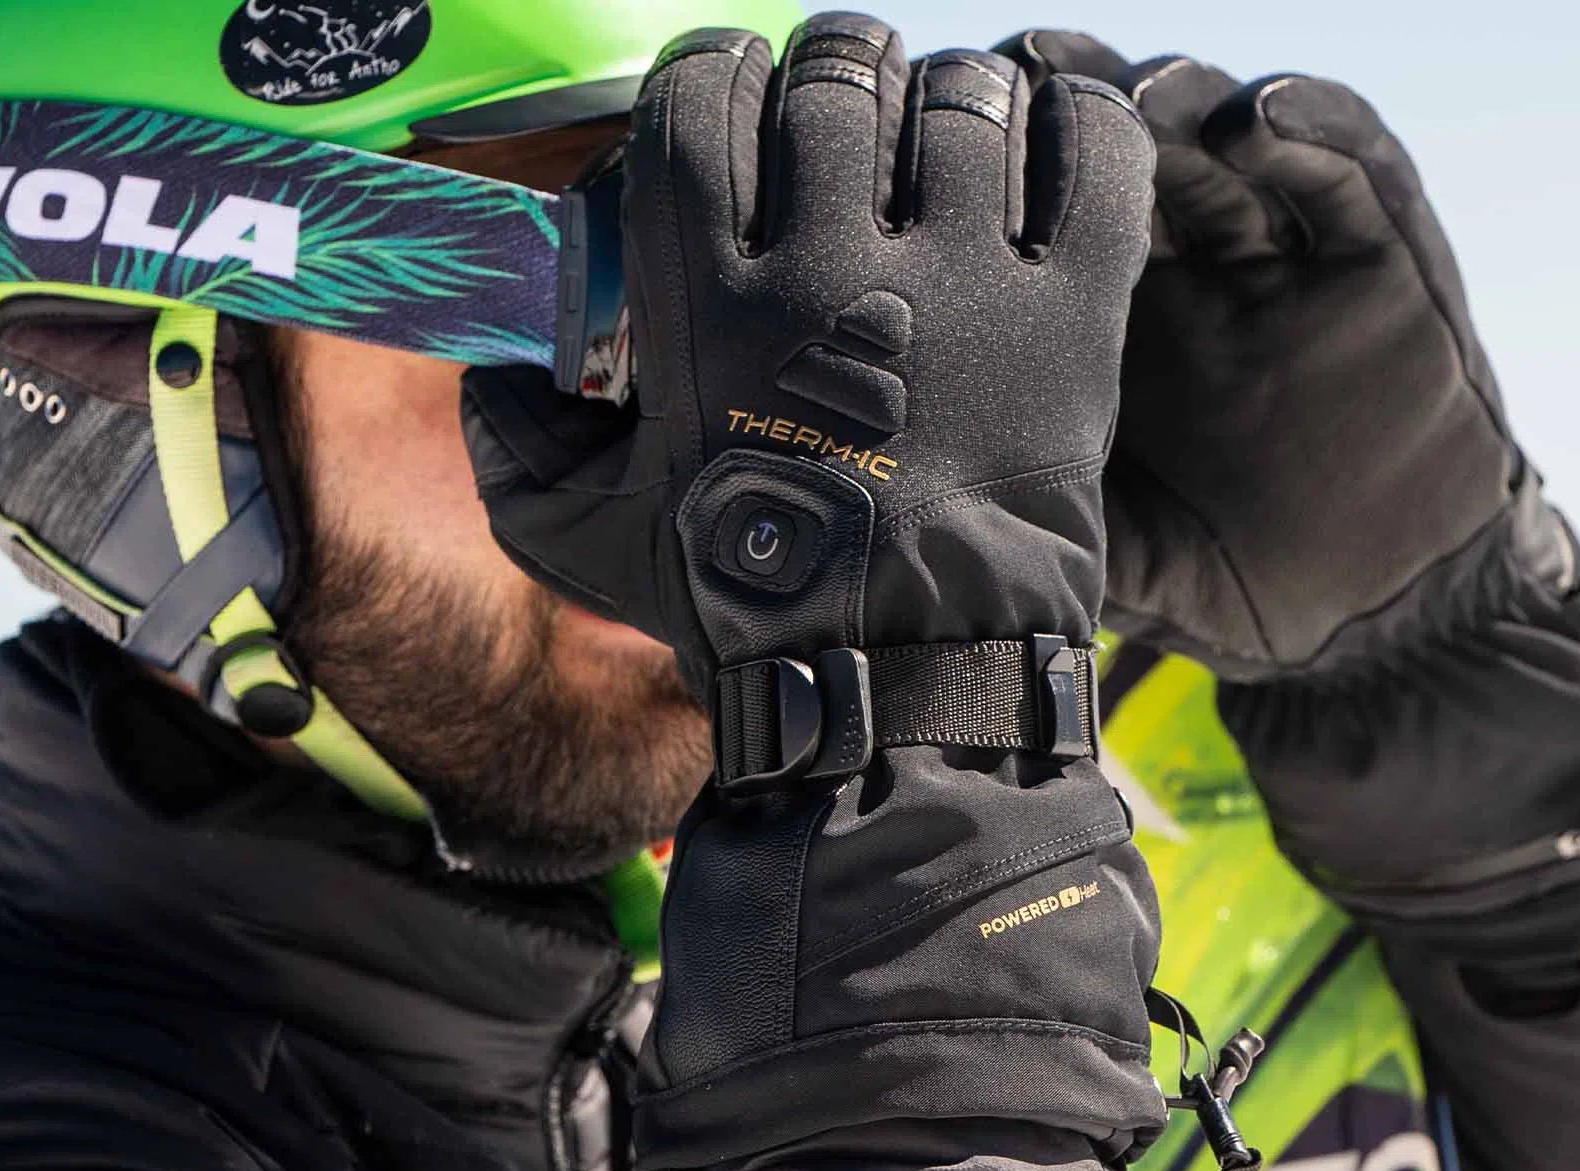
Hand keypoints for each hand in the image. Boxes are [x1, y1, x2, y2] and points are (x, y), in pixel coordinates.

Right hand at [466, 13, 1168, 1170]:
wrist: (900, 689)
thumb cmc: (740, 613)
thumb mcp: (577, 534)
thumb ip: (512, 436)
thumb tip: (488, 367)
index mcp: (705, 297)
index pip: (701, 93)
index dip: (715, 73)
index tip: (733, 100)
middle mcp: (830, 267)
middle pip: (833, 75)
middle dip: (834, 74)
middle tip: (845, 121)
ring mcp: (963, 284)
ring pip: (961, 97)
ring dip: (948, 101)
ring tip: (944, 147)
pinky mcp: (1071, 316)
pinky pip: (1091, 150)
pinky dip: (1077, 118)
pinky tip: (1050, 133)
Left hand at [999, 32, 1568, 680]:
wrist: (1378, 613)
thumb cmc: (1224, 575)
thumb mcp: (1100, 543)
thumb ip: (1028, 503)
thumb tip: (911, 504)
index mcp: (1107, 317)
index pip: (1042, 204)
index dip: (998, 154)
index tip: (936, 119)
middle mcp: (1191, 265)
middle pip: (1123, 144)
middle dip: (1077, 98)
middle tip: (1027, 70)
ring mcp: (1285, 255)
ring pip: (1225, 140)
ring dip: (1183, 99)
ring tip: (1145, 95)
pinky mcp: (1386, 259)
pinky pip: (1351, 172)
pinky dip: (1312, 128)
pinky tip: (1261, 113)